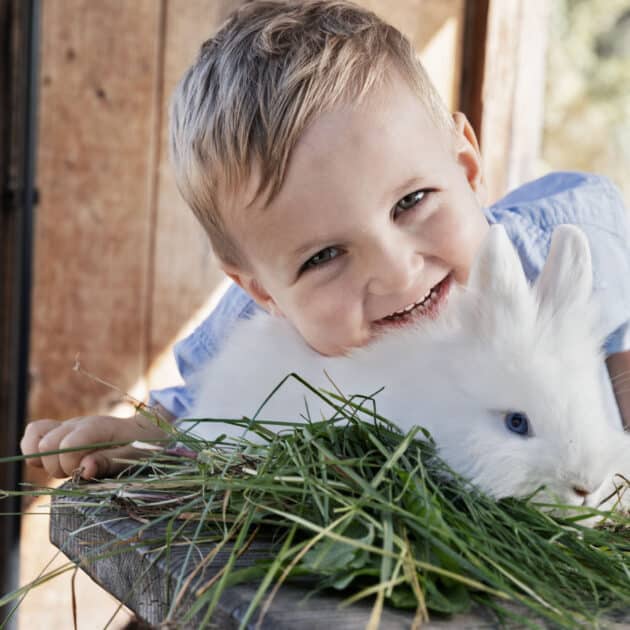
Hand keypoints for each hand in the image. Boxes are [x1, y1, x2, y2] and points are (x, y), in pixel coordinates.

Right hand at [20, 411, 170, 478]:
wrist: (144, 431)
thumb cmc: (141, 444)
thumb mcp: (133, 455)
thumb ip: (109, 462)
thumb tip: (84, 470)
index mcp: (96, 427)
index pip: (66, 446)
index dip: (71, 465)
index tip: (87, 473)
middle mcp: (77, 423)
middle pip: (46, 446)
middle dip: (59, 467)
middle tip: (80, 471)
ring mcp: (67, 426)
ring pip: (35, 439)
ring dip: (45, 460)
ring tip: (68, 466)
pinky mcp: (60, 431)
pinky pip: (34, 433)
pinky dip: (35, 450)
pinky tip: (55, 461)